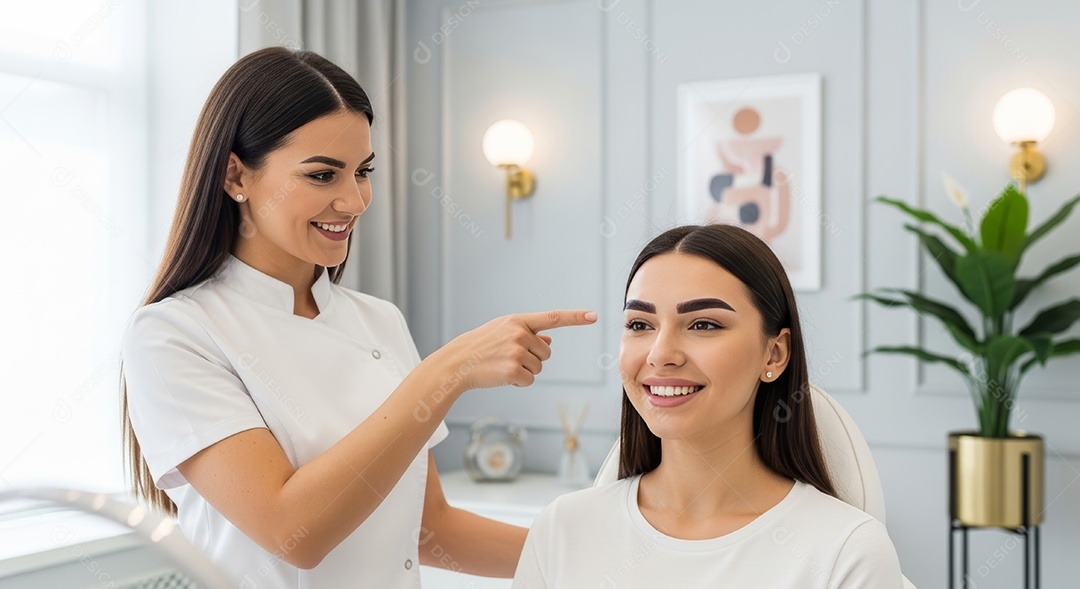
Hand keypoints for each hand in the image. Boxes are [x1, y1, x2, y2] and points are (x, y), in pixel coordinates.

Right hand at [435, 310, 596, 392]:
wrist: (458, 362)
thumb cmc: (482, 346)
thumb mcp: (503, 332)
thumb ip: (528, 334)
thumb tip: (549, 342)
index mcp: (518, 321)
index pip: (553, 317)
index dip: (575, 317)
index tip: (594, 316)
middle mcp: (519, 334)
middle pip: (546, 354)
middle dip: (532, 359)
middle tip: (508, 357)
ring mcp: (516, 352)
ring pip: (539, 368)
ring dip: (525, 371)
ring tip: (503, 365)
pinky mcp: (512, 371)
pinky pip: (529, 380)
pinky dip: (519, 382)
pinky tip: (503, 376)